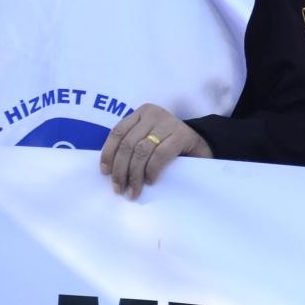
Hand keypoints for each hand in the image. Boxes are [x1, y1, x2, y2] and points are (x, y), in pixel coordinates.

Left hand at [99, 102, 213, 198]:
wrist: (200, 145)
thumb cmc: (168, 145)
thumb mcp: (147, 139)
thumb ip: (131, 146)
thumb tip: (109, 169)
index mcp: (142, 113)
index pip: (118, 132)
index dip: (108, 153)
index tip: (105, 173)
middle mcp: (154, 114)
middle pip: (128, 144)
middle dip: (120, 169)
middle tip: (119, 188)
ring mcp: (169, 123)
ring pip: (141, 150)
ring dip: (134, 174)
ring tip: (133, 191)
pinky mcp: (182, 134)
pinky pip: (159, 155)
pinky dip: (151, 170)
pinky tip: (150, 180)